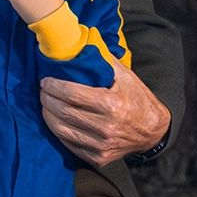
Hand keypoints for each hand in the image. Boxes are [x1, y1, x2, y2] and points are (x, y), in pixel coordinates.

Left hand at [40, 62, 169, 166]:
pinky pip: (70, 145)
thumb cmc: (138, 99)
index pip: (72, 94)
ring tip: (46, 105)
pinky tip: (56, 121)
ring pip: (62, 130)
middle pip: (64, 112)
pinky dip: (59, 132)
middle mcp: (107, 127)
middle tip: (43, 91)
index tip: (46, 81)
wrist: (154, 131)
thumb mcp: (127, 76)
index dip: (54, 86)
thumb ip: (104, 60)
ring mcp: (102, 145)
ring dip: (48, 116)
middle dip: (47, 99)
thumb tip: (84, 39)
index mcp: (112, 105)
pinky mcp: (99, 158)